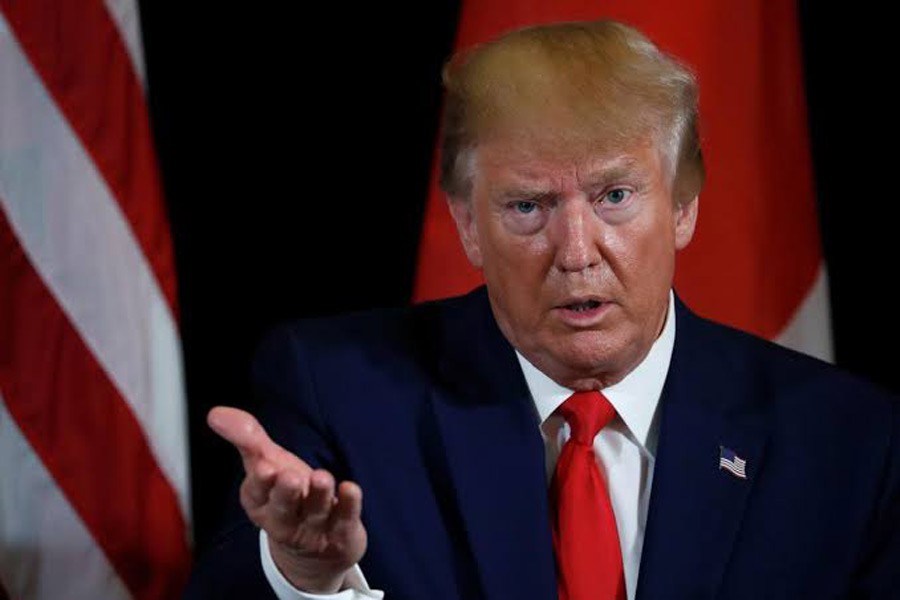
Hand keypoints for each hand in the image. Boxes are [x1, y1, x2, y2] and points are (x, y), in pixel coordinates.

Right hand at [207, 406, 366, 592]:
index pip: (257, 492)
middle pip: (283, 507)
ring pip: (315, 511)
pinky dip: (349, 504)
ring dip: (319, 495)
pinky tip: (350, 488)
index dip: (261, 481)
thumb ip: (247, 438)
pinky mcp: (341, 533)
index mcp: (261, 502)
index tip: (264, 467)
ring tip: (322, 478)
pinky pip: (345, 518)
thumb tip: (215, 413)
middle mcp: (285, 519)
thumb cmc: (288, 496)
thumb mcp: (267, 464)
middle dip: (285, 492)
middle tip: (288, 476)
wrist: (318, 547)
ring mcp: (314, 528)